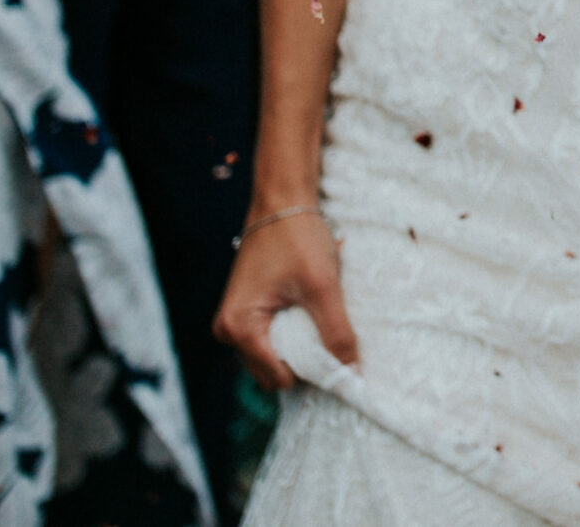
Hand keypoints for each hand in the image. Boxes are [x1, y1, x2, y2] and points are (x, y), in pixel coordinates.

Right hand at [214, 207, 355, 391]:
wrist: (282, 202)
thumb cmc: (299, 239)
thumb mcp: (323, 288)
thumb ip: (336, 333)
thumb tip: (351, 373)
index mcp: (239, 328)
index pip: (279, 378)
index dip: (312, 372)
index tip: (339, 356)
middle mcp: (228, 330)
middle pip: (273, 373)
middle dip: (304, 362)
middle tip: (331, 333)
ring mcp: (234, 322)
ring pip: (272, 358)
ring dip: (299, 347)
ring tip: (318, 317)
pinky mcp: (245, 312)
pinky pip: (270, 340)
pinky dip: (293, 334)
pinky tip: (308, 311)